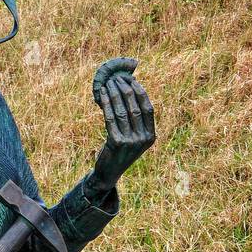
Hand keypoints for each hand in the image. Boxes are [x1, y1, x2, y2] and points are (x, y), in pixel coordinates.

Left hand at [89, 57, 155, 195]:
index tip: (131, 80)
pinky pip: (110, 119)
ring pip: (122, 111)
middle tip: (116, 78)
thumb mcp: (133, 136)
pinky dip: (105, 104)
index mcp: (151, 136)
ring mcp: (130, 142)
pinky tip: (101, 95)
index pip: (148, 108)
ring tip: (107, 84)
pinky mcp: (116, 143)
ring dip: (113, 94)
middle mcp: (143, 139)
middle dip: (125, 90)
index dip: (140, 92)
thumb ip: (135, 119)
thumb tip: (129, 89)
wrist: (109, 172)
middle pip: (134, 107)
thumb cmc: (120, 150)